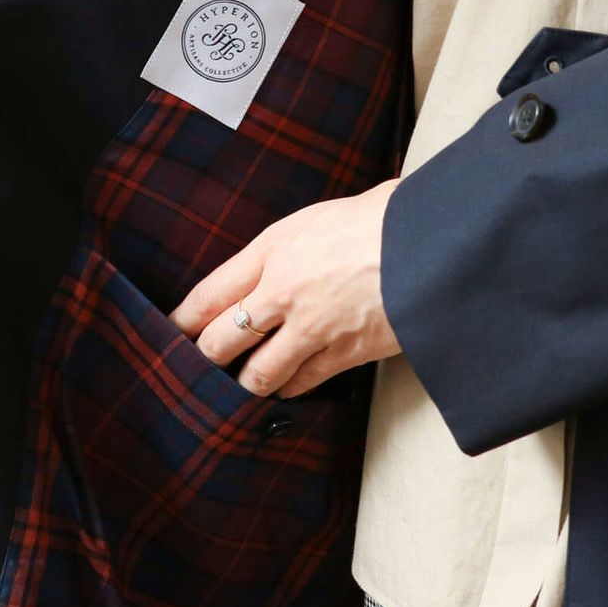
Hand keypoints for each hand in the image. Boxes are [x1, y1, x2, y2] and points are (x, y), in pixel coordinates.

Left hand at [169, 178, 401, 398]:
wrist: (435, 241)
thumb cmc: (385, 217)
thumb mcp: (320, 218)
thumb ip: (287, 247)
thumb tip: (271, 266)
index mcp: (273, 248)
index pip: (208, 293)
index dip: (183, 320)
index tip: (172, 332)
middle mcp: (281, 290)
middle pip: (220, 340)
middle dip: (205, 357)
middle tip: (199, 365)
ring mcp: (310, 327)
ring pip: (255, 374)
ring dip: (245, 382)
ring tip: (238, 385)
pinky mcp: (343, 354)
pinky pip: (300, 383)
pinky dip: (289, 388)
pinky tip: (287, 386)